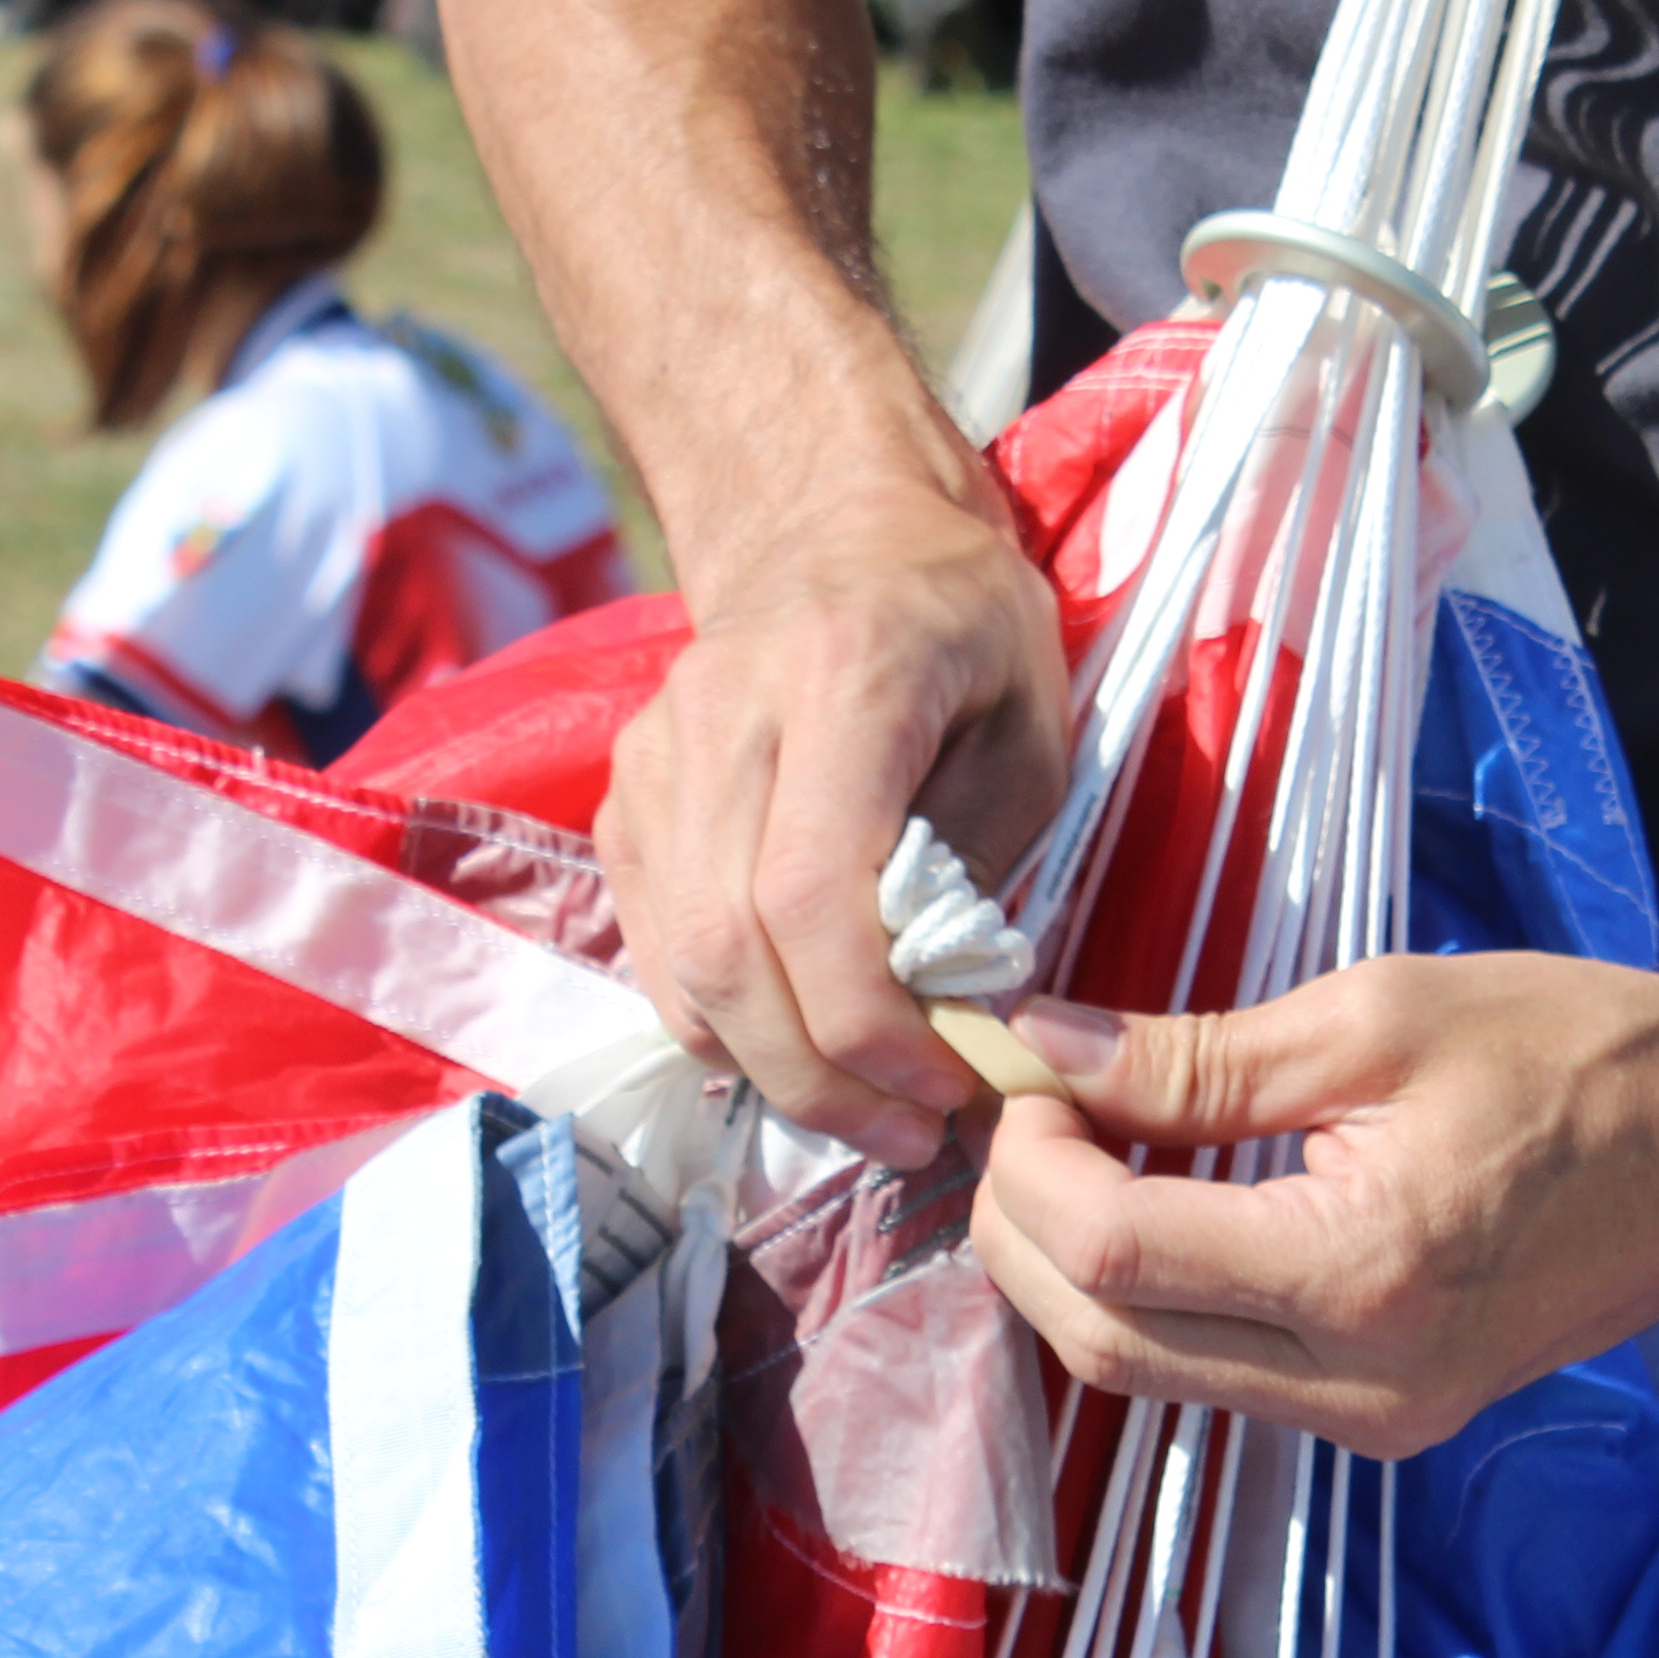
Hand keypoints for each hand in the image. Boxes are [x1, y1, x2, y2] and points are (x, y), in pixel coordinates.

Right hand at [597, 482, 1068, 1167]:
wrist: (829, 522)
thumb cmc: (961, 623)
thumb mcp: (1032, 722)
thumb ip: (983, 860)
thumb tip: (941, 1007)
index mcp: (841, 679)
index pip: (810, 896)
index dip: (869, 1026)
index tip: (947, 1085)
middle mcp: (720, 715)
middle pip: (727, 949)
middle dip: (818, 1078)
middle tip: (908, 1135)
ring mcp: (654, 757)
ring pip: (679, 964)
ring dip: (771, 1068)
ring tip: (866, 1110)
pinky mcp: (625, 797)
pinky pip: (655, 947)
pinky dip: (725, 1022)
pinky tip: (801, 1047)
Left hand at [970, 956, 1658, 1455]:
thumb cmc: (1586, 1057)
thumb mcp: (1380, 1019)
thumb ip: (1195, 1056)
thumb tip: (1044, 1048)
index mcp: (1363, 1275)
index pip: (1116, 1255)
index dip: (1032, 1162)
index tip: (1023, 1069)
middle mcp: (1359, 1385)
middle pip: (1102, 1342)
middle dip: (1022, 1225)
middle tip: (1023, 1106)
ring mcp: (1372, 1421)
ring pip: (1143, 1370)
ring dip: (1072, 1264)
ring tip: (1074, 1140)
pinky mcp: (1381, 1420)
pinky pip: (1211, 1374)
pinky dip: (1148, 1291)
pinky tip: (1150, 1196)